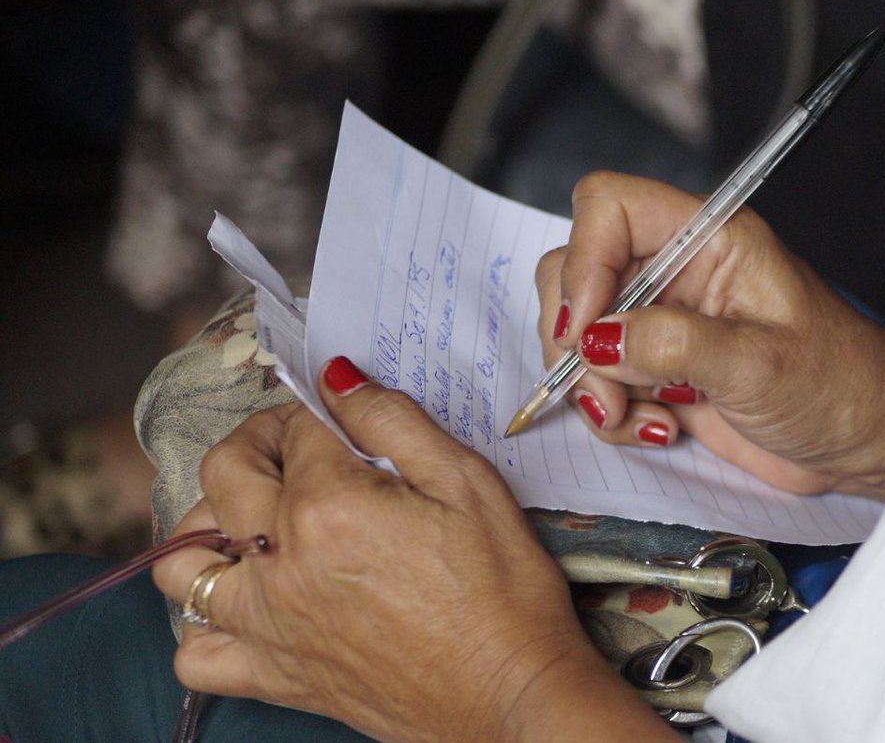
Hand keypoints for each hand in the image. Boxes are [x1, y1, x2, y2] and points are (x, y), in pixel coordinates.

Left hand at [153, 358, 673, 741]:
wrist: (512, 695)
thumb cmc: (503, 591)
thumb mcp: (467, 482)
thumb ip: (393, 420)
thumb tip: (337, 377)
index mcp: (329, 504)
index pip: (298, 429)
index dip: (321, 410)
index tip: (344, 417)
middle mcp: (280, 561)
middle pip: (226, 471)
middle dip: (260, 440)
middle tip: (299, 445)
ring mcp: (269, 623)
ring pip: (184, 560)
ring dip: (210, 522)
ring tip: (257, 518)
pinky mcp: (275, 676)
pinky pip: (195, 653)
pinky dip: (204, 623)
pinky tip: (247, 602)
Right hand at [536, 171, 884, 499]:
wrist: (865, 442)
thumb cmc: (840, 385)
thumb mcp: (759, 364)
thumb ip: (673, 343)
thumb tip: (593, 339)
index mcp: (709, 239)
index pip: (609, 207)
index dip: (584, 261)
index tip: (586, 329)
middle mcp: (676, 270)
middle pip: (576, 270)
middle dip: (573, 336)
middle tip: (601, 389)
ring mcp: (663, 320)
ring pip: (578, 331)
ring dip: (590, 383)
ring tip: (636, 418)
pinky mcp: (659, 368)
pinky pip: (599, 379)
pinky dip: (612, 412)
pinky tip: (659, 429)